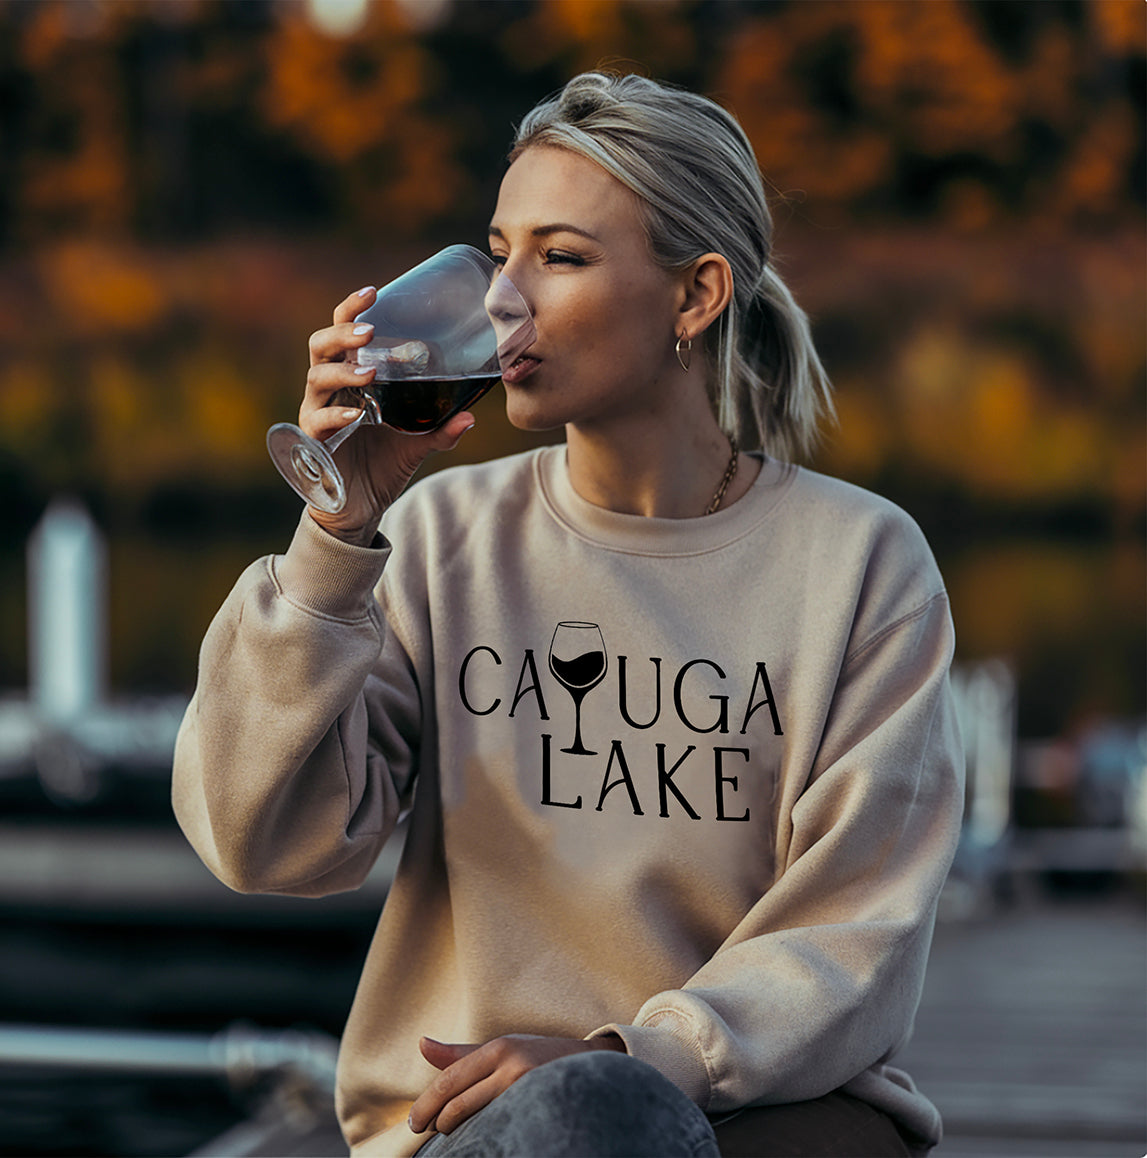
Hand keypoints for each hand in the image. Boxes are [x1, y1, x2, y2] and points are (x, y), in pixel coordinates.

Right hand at [302, 286, 474, 544]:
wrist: (361, 507)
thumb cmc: (383, 466)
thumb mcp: (418, 445)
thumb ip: (442, 430)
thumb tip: (471, 416)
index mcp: (352, 377)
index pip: (345, 334)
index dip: (352, 310)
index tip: (374, 292)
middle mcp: (330, 388)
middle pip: (321, 346)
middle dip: (342, 333)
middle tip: (370, 331)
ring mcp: (318, 411)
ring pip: (316, 377)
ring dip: (342, 370)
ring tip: (369, 371)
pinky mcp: (312, 439)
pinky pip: (317, 420)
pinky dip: (335, 414)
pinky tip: (354, 414)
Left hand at [408, 1033, 625, 1135]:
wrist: (594, 1065)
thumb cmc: (537, 1057)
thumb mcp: (501, 1049)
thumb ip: (461, 1054)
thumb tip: (421, 1044)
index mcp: (500, 1048)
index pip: (452, 1080)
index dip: (427, 1102)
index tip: (414, 1122)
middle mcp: (513, 1065)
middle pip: (460, 1101)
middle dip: (437, 1120)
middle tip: (424, 1132)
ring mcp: (528, 1088)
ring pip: (477, 1117)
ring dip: (457, 1130)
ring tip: (448, 1135)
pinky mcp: (540, 1107)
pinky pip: (501, 1125)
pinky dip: (483, 1134)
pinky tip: (478, 1139)